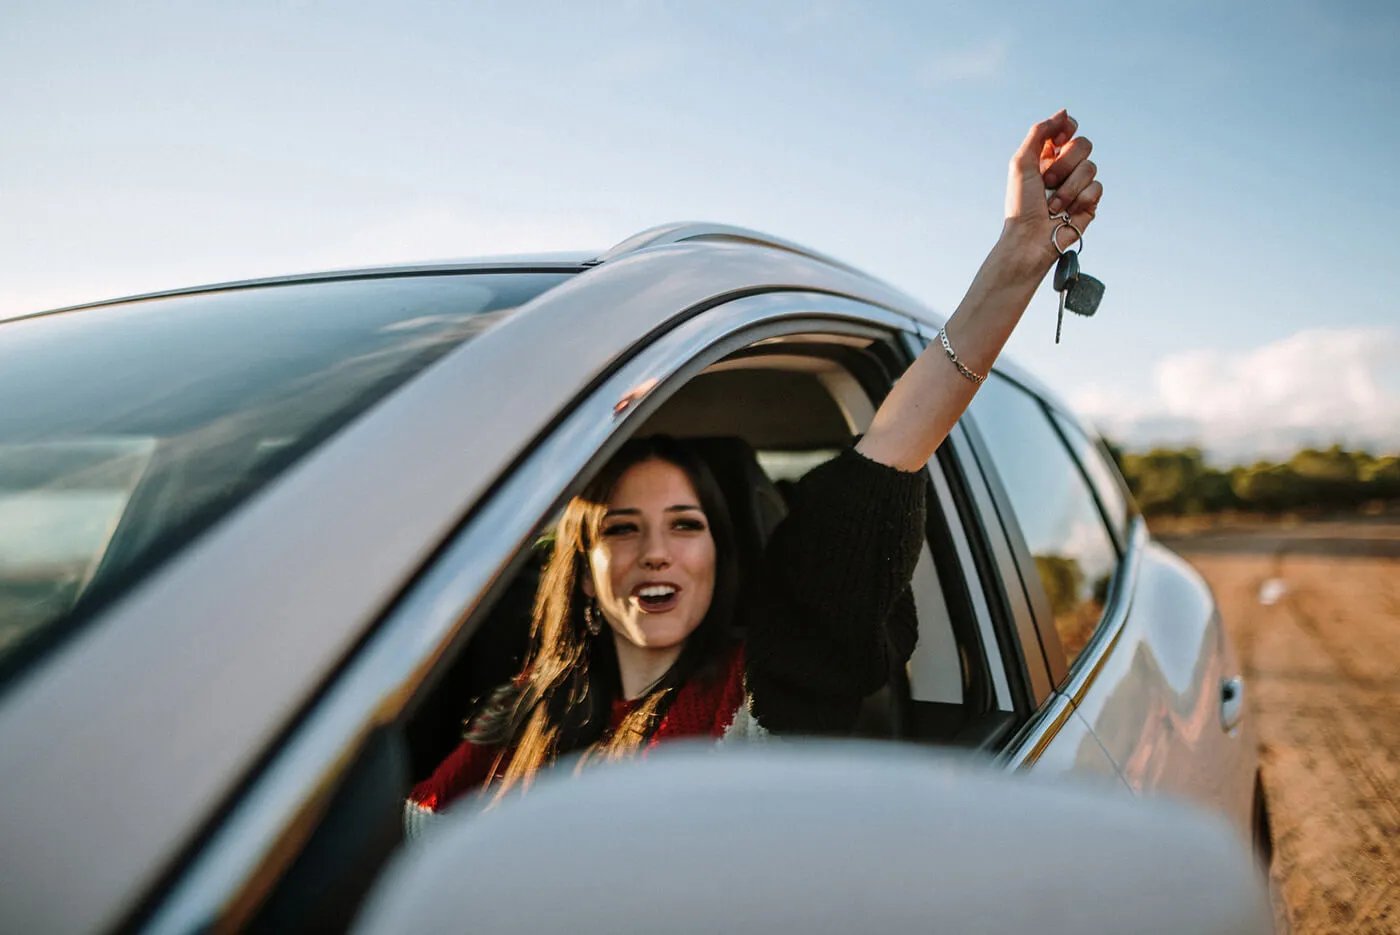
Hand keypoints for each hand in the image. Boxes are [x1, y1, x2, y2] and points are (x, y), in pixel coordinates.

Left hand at [1003, 110, 1101, 272]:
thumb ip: (1040, 132)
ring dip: (1068, 188)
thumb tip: (1064, 112)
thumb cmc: (1021, 204)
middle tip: (1047, 181)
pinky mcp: (1090, 202)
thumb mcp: (1021, 162)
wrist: (1030, 239)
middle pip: (1083, 144)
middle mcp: (1065, 167)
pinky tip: (1067, 213)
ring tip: (1053, 205)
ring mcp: (1079, 184)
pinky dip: (1080, 200)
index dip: (1066, 130)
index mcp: (1047, 155)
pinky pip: (1097, 188)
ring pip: (1090, 167)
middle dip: (1064, 164)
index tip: (1056, 142)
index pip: (1068, 128)